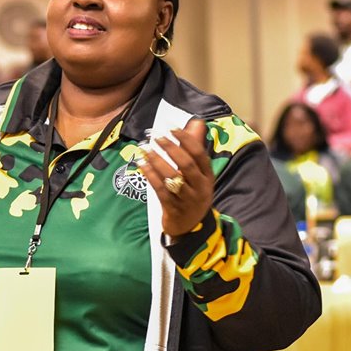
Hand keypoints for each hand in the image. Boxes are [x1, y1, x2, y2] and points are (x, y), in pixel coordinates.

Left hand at [138, 119, 213, 237]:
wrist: (190, 228)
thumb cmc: (192, 194)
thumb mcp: (198, 174)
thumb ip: (195, 148)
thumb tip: (196, 121)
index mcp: (207, 177)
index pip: (199, 155)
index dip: (187, 140)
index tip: (172, 129)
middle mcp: (200, 188)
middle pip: (186, 165)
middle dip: (171, 149)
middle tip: (157, 138)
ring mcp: (187, 200)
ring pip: (172, 177)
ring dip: (157, 161)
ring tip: (145, 150)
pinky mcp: (173, 209)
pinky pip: (161, 190)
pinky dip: (150, 176)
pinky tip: (142, 165)